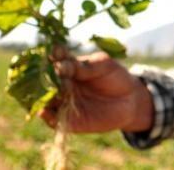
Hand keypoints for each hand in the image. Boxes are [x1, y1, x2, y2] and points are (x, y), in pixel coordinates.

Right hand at [39, 48, 153, 132]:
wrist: (130, 99)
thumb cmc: (116, 76)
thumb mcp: (104, 66)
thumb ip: (85, 67)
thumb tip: (62, 66)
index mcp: (69, 68)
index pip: (57, 61)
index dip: (55, 56)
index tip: (55, 52)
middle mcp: (62, 85)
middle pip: (47, 82)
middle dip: (47, 78)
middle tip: (51, 75)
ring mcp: (64, 103)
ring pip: (47, 101)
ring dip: (44, 97)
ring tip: (46, 93)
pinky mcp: (69, 121)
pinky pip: (53, 120)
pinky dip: (47, 116)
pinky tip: (43, 111)